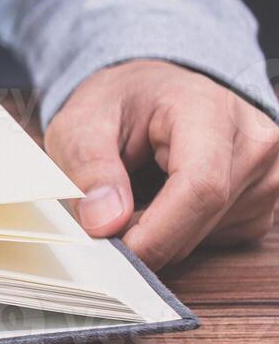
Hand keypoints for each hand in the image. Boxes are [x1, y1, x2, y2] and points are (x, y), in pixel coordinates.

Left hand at [45, 60, 278, 269]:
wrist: (154, 92)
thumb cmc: (122, 101)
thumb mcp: (82, 121)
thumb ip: (89, 167)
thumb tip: (104, 223)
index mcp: (210, 110)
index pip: (200, 187)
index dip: (156, 232)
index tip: (115, 251)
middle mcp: (253, 142)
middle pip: (202, 218)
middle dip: (145, 236)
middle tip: (101, 223)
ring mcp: (266, 175)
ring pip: (206, 237)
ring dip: (158, 235)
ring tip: (130, 197)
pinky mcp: (262, 204)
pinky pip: (215, 241)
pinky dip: (176, 235)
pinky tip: (159, 203)